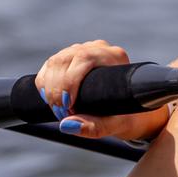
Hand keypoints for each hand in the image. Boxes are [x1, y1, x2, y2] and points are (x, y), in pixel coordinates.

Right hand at [35, 39, 169, 141]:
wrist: (132, 112)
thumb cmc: (129, 117)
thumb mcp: (118, 125)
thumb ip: (95, 127)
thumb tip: (67, 124)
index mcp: (115, 57)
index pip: (84, 58)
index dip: (69, 81)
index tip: (67, 106)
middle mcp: (99, 49)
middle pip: (65, 59)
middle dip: (57, 89)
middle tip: (61, 114)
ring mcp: (83, 51)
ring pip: (55, 62)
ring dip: (49, 88)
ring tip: (59, 111)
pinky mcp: (71, 59)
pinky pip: (49, 67)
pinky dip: (45, 84)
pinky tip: (51, 101)